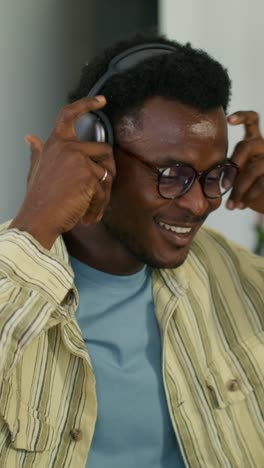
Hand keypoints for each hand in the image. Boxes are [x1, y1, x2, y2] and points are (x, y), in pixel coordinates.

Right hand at [10, 96, 115, 248]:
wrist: (38, 218)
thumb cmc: (38, 197)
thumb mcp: (36, 169)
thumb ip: (37, 151)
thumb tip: (30, 137)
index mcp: (55, 143)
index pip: (69, 115)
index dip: (86, 104)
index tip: (101, 100)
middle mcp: (67, 147)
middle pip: (104, 150)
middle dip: (108, 172)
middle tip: (102, 192)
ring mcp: (78, 160)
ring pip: (107, 173)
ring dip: (103, 195)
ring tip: (91, 209)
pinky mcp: (88, 176)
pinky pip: (104, 190)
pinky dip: (98, 206)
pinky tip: (87, 215)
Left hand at [226, 110, 263, 213]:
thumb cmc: (245, 185)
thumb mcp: (235, 173)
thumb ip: (224, 167)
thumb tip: (201, 173)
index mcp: (254, 141)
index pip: (252, 120)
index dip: (242, 116)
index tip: (229, 119)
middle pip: (247, 146)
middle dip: (233, 164)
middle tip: (223, 184)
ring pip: (254, 169)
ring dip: (238, 189)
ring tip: (229, 205)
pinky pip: (262, 184)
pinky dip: (248, 197)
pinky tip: (239, 206)